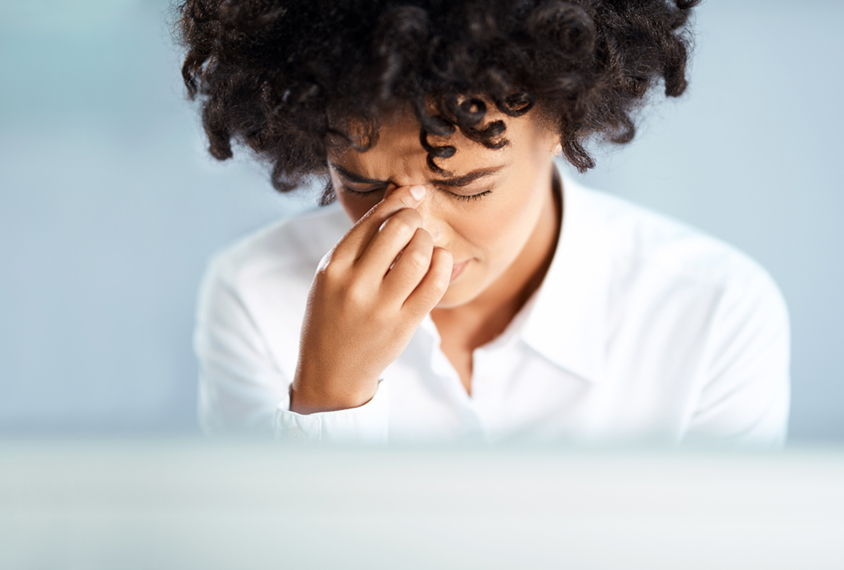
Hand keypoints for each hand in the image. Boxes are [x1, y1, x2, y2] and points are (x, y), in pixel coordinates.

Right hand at [290, 184, 452, 412]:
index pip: (372, 220)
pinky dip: (443, 265)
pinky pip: (433, 286)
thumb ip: (359, 242)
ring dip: (429, 241)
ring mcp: (380, 307)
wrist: (331, 370)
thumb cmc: (333, 314)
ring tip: (426, 244)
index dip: (398, 200)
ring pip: (418, 256)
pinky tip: (440, 260)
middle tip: (418, 222)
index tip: (414, 192)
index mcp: (333, 266)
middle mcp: (355, 284)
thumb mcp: (331, 275)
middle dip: (414, 218)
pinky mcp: (403, 325)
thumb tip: (396, 197)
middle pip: (397, 230)